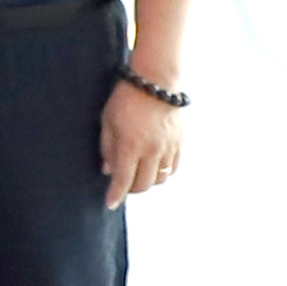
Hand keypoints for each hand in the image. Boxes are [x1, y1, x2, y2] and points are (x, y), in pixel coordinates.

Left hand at [100, 76, 185, 204]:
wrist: (156, 81)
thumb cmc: (126, 98)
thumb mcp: (107, 121)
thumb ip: (107, 148)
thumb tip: (108, 170)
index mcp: (131, 145)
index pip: (123, 180)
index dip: (116, 195)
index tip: (110, 204)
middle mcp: (152, 150)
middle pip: (144, 184)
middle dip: (130, 190)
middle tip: (122, 186)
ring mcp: (168, 148)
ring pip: (160, 179)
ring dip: (147, 181)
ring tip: (137, 175)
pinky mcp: (180, 142)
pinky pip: (173, 168)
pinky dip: (162, 173)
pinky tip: (153, 168)